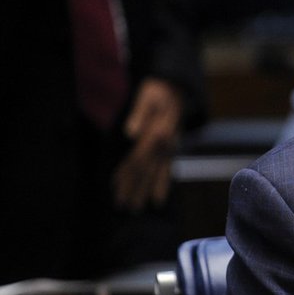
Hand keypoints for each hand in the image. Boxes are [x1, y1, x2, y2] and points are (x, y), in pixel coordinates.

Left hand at [112, 78, 183, 210]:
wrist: (178, 86)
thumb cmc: (159, 91)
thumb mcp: (147, 97)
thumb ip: (139, 114)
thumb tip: (130, 133)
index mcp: (156, 134)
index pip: (137, 159)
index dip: (125, 175)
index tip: (115, 190)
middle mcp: (164, 144)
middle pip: (146, 170)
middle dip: (135, 189)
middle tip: (126, 207)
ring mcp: (170, 147)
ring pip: (157, 173)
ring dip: (148, 191)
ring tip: (141, 207)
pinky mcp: (172, 148)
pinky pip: (166, 169)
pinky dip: (162, 183)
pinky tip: (158, 195)